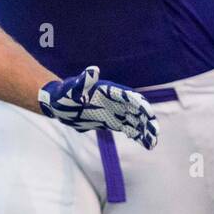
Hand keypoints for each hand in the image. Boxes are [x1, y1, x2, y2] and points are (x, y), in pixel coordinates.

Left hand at [38, 67, 158, 148]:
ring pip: (136, 120)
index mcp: (108, 91)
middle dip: (147, 119)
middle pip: (137, 109)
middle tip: (155, 132)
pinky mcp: (112, 122)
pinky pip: (129, 128)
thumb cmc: (63, 95)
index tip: (146, 113)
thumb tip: (93, 70)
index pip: (129, 96)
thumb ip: (83, 81)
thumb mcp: (71, 89)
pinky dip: (138, 135)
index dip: (139, 103)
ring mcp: (115, 112)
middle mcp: (115, 101)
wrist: (57, 106)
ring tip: (153, 142)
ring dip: (146, 130)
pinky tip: (146, 144)